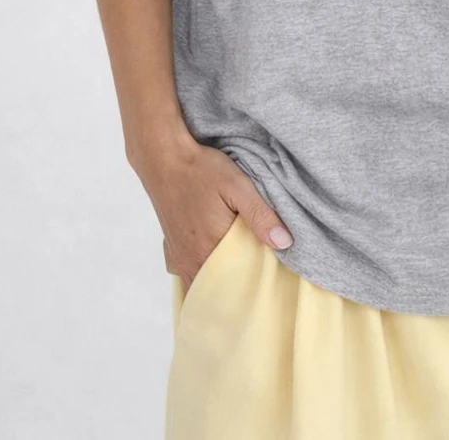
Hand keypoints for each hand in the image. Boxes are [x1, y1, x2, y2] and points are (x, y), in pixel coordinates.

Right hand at [134, 136, 293, 291]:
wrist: (163, 158)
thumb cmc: (201, 170)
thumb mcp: (237, 186)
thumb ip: (260, 215)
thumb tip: (285, 243)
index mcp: (209, 249)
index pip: (236, 286)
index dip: (253, 287)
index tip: (270, 284)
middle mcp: (191, 260)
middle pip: (219, 290)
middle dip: (238, 291)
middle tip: (258, 284)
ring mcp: (180, 258)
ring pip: (202, 286)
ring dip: (220, 285)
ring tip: (240, 277)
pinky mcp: (173, 250)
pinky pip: (190, 277)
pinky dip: (204, 277)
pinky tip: (217, 266)